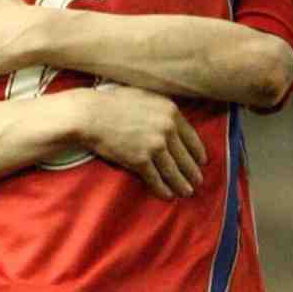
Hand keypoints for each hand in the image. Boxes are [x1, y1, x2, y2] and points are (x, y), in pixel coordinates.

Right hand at [75, 85, 205, 200]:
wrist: (91, 115)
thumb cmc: (114, 103)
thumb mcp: (146, 96)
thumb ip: (162, 108)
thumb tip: (174, 121)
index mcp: (171, 111)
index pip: (192, 138)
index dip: (198, 154)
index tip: (202, 162)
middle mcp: (167, 128)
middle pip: (186, 157)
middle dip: (193, 173)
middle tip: (198, 182)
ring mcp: (154, 145)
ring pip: (174, 171)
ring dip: (182, 185)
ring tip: (187, 192)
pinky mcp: (140, 160)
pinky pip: (156, 179)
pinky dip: (163, 189)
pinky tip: (167, 195)